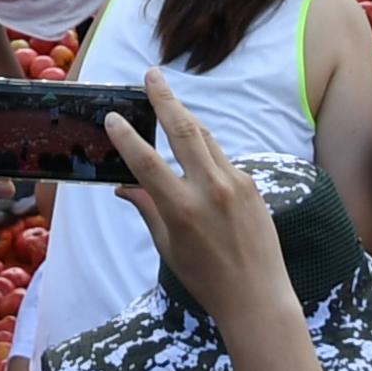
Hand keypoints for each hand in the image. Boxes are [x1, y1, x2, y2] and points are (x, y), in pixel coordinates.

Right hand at [105, 70, 302, 330]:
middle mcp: (210, 189)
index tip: (113, 116)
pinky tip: (195, 147)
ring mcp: (235, 183)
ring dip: (185, 117)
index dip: (127, 137)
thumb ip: (148, 209)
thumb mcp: (168, 247)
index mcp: (182, 209)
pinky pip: (222, 158)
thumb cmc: (205, 279)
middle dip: (165, 99)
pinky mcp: (252, 184)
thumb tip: (123, 187)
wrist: (258, 296)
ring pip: (206, 138)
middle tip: (152, 75)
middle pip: (184, 131)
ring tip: (168, 99)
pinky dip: (205, 149)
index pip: (146, 162)